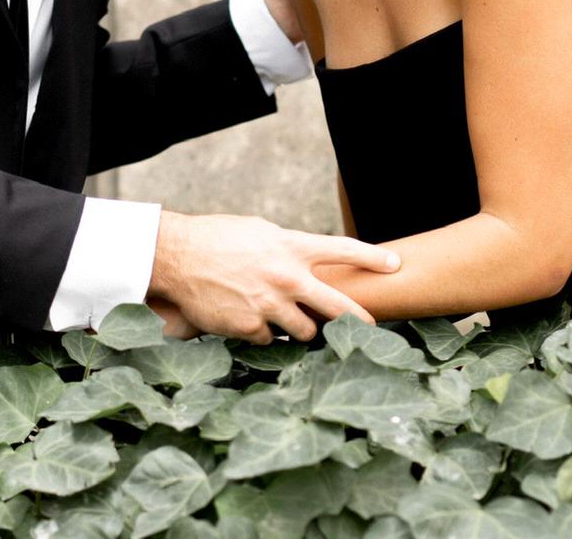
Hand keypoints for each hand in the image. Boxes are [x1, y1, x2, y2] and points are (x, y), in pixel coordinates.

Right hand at [147, 212, 400, 342]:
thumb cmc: (217, 239)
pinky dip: (261, 333)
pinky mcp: (249, 327)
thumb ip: (288, 248)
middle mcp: (287, 277)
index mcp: (291, 247)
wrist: (177, 257)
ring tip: (282, 317)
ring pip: (304, 331)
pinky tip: (245, 319)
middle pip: (338, 306)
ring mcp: (270, 305)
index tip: (394, 265)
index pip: (342, 249)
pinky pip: (267, 339)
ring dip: (299, 327)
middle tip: (373, 328)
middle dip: (360, 320)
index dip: (372, 258)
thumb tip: (306, 262)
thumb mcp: (259, 232)